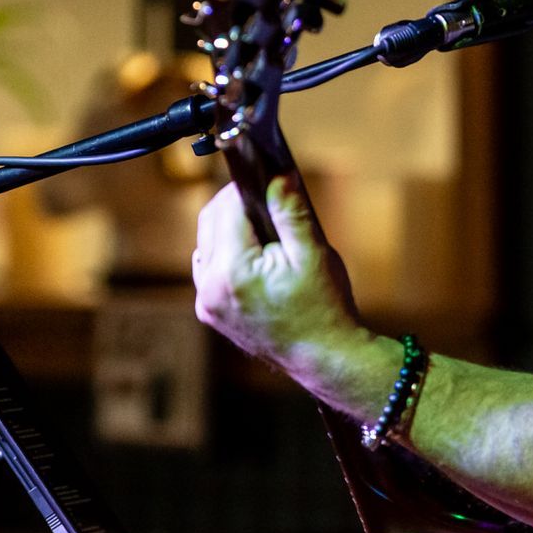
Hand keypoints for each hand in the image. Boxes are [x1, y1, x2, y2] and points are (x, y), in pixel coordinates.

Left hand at [191, 173, 360, 372]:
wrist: (325, 359)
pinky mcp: (211, 313)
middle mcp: (209, 288)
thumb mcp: (312, 253)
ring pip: (207, 243)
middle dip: (236, 204)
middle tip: (268, 196)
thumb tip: (277, 174)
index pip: (228, 208)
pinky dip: (226, 253)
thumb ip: (289, 210)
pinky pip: (209, 268)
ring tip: (265, 228)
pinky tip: (254, 254)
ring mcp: (207, 304)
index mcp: (232, 271)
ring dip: (229, 227)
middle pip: (211, 222)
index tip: (264, 173)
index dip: (246, 186)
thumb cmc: (324, 308)